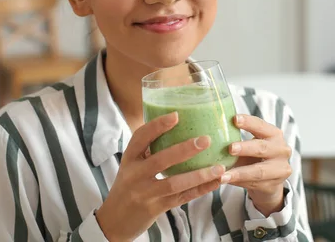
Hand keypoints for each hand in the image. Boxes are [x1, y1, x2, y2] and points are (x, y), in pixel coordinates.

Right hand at [95, 112, 224, 241]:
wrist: (114, 220)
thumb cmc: (128, 185)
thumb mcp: (131, 165)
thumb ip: (147, 149)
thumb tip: (174, 125)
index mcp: (129, 159)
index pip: (140, 138)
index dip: (157, 125)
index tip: (176, 115)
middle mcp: (135, 175)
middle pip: (161, 160)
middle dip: (184, 149)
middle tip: (206, 139)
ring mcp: (145, 193)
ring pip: (174, 183)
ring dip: (199, 175)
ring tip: (219, 167)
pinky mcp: (156, 208)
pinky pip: (181, 198)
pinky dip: (200, 190)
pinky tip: (215, 182)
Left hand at [223, 114, 291, 216]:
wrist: (270, 182)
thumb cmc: (254, 157)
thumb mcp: (249, 145)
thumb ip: (235, 138)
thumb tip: (206, 130)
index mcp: (274, 134)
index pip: (261, 126)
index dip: (249, 122)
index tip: (234, 119)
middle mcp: (281, 150)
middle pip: (262, 148)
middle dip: (245, 148)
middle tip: (230, 148)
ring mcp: (280, 169)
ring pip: (259, 171)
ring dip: (240, 172)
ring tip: (223, 175)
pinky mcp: (274, 185)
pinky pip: (254, 184)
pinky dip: (239, 183)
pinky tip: (227, 181)